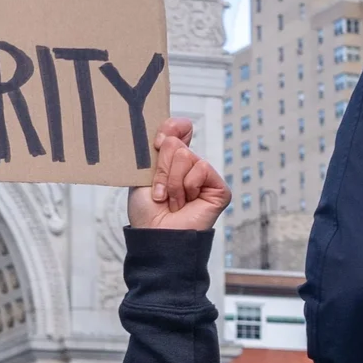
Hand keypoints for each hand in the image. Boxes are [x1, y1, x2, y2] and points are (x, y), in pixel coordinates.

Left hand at [127, 117, 230, 231]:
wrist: (155, 235)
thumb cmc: (147, 211)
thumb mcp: (143, 174)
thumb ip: (158, 150)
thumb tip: (178, 126)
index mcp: (171, 160)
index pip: (178, 129)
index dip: (169, 130)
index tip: (157, 143)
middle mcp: (190, 166)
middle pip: (176, 144)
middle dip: (161, 169)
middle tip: (159, 191)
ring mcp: (205, 177)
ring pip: (186, 156)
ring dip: (171, 182)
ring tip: (172, 200)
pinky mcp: (219, 188)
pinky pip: (202, 168)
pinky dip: (188, 186)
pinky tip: (186, 202)